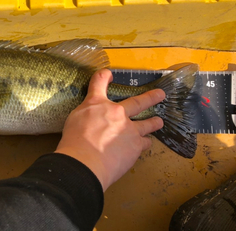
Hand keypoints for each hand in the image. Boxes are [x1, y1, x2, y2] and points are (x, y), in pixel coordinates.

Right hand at [55, 69, 164, 190]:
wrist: (86, 160)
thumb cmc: (74, 140)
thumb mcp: (74, 119)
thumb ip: (87, 114)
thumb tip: (92, 117)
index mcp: (96, 103)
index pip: (99, 82)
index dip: (104, 76)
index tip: (109, 74)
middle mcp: (116, 112)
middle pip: (136, 102)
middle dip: (149, 97)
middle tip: (160, 94)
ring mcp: (129, 128)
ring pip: (146, 124)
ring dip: (153, 122)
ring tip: (159, 121)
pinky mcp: (136, 145)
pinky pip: (145, 143)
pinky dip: (145, 143)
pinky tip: (145, 144)